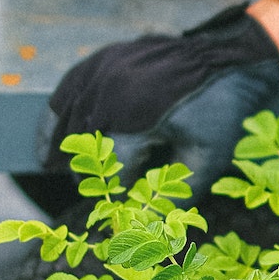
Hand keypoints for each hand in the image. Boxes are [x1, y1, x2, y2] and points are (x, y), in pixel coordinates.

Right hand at [38, 2, 278, 197]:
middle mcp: (110, 93)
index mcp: (134, 120)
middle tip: (86, 190)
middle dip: (82, 170)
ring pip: (66, 113)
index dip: (113, 190)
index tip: (116, 206)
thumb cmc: (222, 110)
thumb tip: (152, 222)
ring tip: (48, 164)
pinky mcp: (105, 57)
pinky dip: (58, 109)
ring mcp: (104, 70)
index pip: (110, 168)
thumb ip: (178, 192)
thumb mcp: (208, 157)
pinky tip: (53, 129)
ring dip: (56, 141)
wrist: (230, 58)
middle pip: (81, 142)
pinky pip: (69, 86)